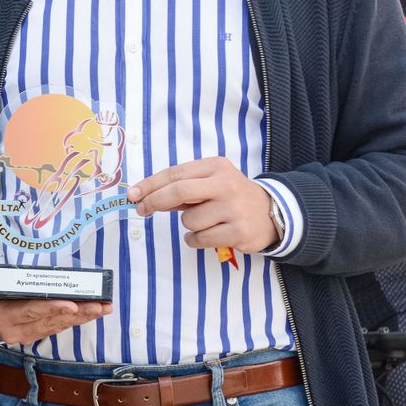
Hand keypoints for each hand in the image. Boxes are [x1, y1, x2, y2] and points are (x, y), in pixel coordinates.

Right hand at [0, 261, 111, 342]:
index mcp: (1, 318)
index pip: (29, 311)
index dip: (51, 308)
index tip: (71, 304)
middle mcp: (16, 331)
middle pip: (50, 321)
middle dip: (77, 312)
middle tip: (99, 305)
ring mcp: (28, 335)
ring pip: (58, 325)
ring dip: (82, 317)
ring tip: (103, 307)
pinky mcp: (37, 334)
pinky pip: (59, 327)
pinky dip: (77, 319)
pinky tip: (93, 312)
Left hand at [129, 157, 278, 253]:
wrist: (272, 213)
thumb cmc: (230, 196)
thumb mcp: (210, 182)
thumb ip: (180, 188)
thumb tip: (143, 197)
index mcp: (216, 167)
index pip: (175, 173)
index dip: (150, 184)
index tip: (132, 194)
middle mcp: (226, 184)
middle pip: (178, 191)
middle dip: (154, 201)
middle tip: (141, 210)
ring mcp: (233, 209)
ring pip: (188, 220)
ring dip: (187, 224)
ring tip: (205, 221)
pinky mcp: (238, 232)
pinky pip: (199, 238)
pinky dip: (195, 239)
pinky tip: (209, 233)